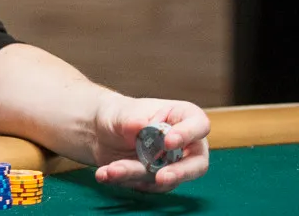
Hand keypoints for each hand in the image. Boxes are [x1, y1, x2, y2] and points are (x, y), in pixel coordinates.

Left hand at [92, 93, 210, 192]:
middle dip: (179, 173)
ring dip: (137, 175)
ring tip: (112, 169)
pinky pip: (146, 186)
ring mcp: (172, 165)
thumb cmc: (119, 114)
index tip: (168, 141)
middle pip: (197, 164)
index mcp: (182, 117)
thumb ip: (133, 120)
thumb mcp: (122, 112)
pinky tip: (105, 174)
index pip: (199, 125)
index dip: (188, 134)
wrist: (100, 132)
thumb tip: (141, 125)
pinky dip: (125, 181)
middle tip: (161, 177)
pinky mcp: (156, 180)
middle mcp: (185, 145)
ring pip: (165, 178)